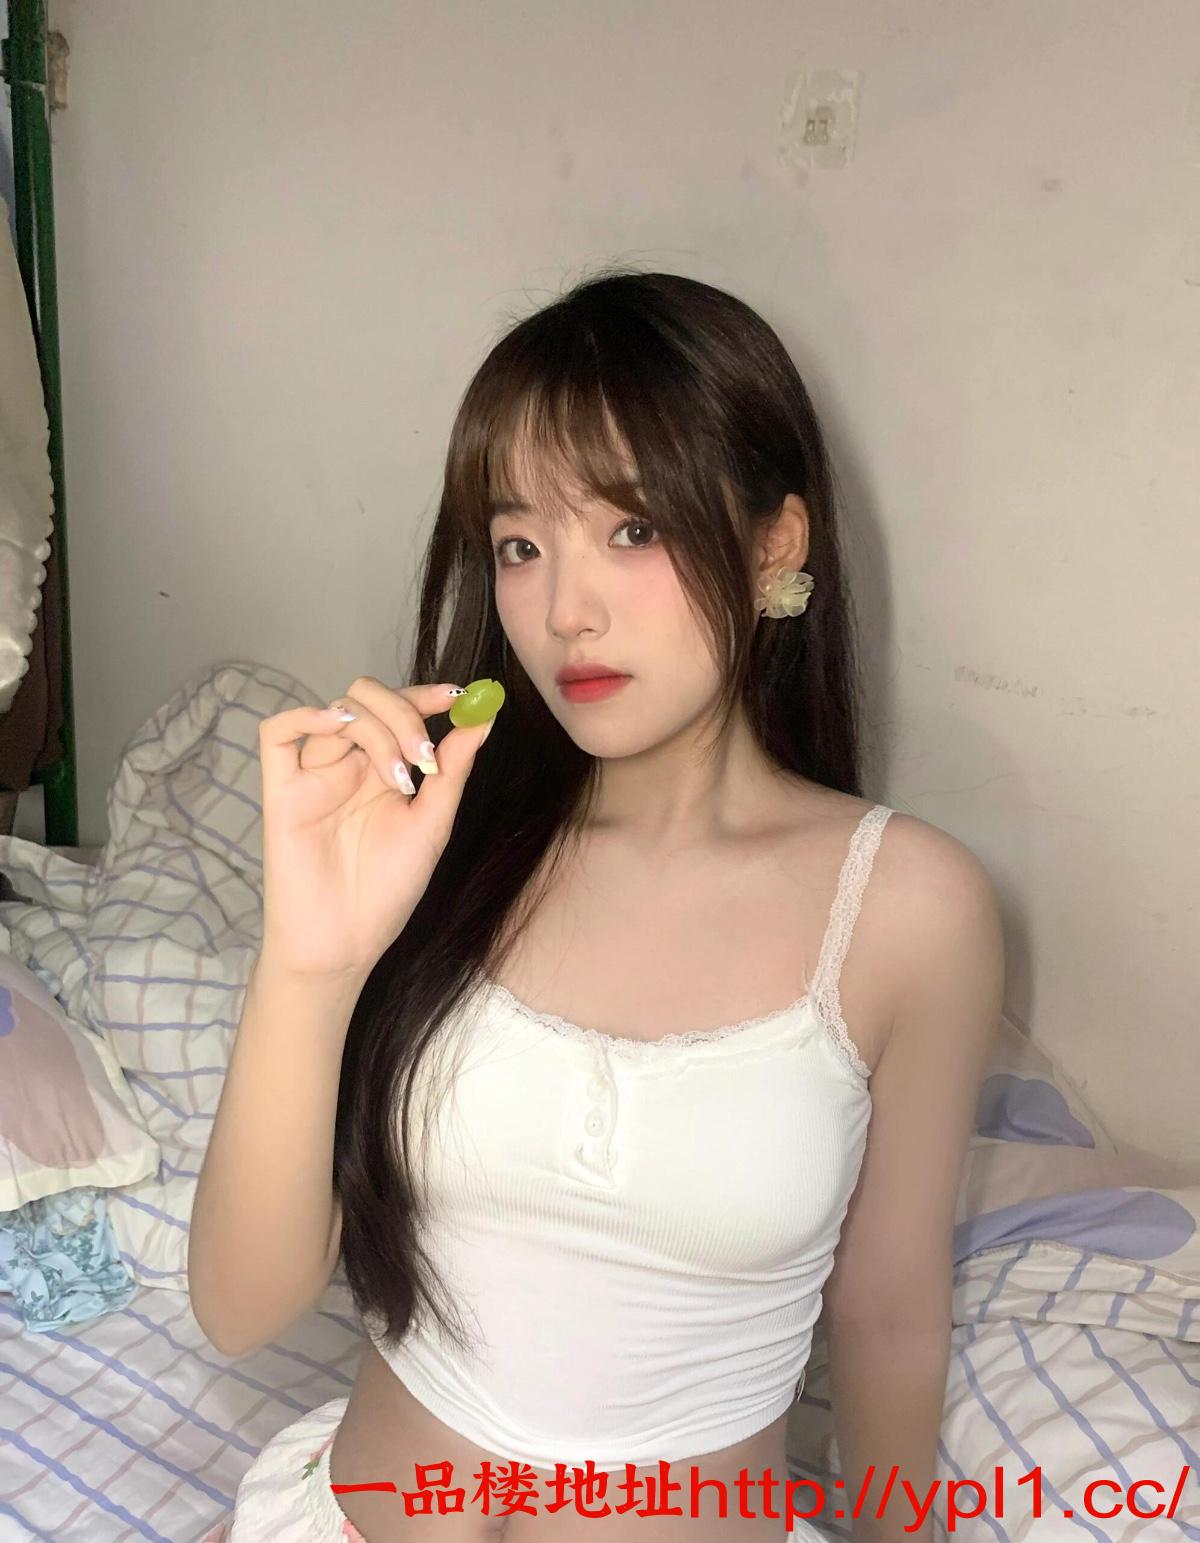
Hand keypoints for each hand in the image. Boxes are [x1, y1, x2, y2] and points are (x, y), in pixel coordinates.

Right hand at [255, 676, 495, 982]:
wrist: (345, 944)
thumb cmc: (386, 891)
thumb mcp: (432, 825)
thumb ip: (453, 771)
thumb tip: (482, 719)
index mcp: (384, 770)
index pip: (399, 709)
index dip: (426, 695)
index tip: (458, 697)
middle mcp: (348, 766)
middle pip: (366, 700)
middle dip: (403, 714)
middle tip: (424, 757)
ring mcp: (314, 776)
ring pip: (337, 712)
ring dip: (376, 730)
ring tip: (400, 778)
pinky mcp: (282, 792)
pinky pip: (276, 734)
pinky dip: (304, 715)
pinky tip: (337, 726)